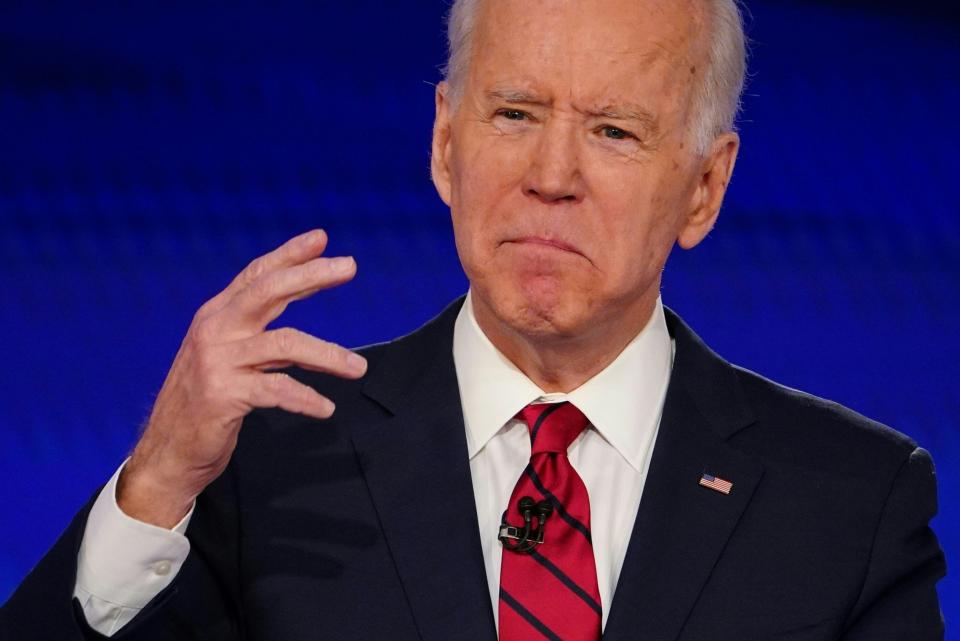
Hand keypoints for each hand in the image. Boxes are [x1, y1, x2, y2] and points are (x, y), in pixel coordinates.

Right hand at [117, 229, 366, 527]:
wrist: (166, 453)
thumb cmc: (204, 403)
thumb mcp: (224, 356)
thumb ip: (253, 328)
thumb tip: (293, 300)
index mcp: (216, 317)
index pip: (257, 276)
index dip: (289, 255)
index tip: (321, 238)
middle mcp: (215, 331)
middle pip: (268, 291)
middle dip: (311, 275)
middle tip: (350, 267)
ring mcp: (217, 362)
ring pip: (285, 344)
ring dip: (329, 355)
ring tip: (359, 369)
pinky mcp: (223, 395)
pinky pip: (277, 390)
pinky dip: (306, 399)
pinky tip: (326, 408)